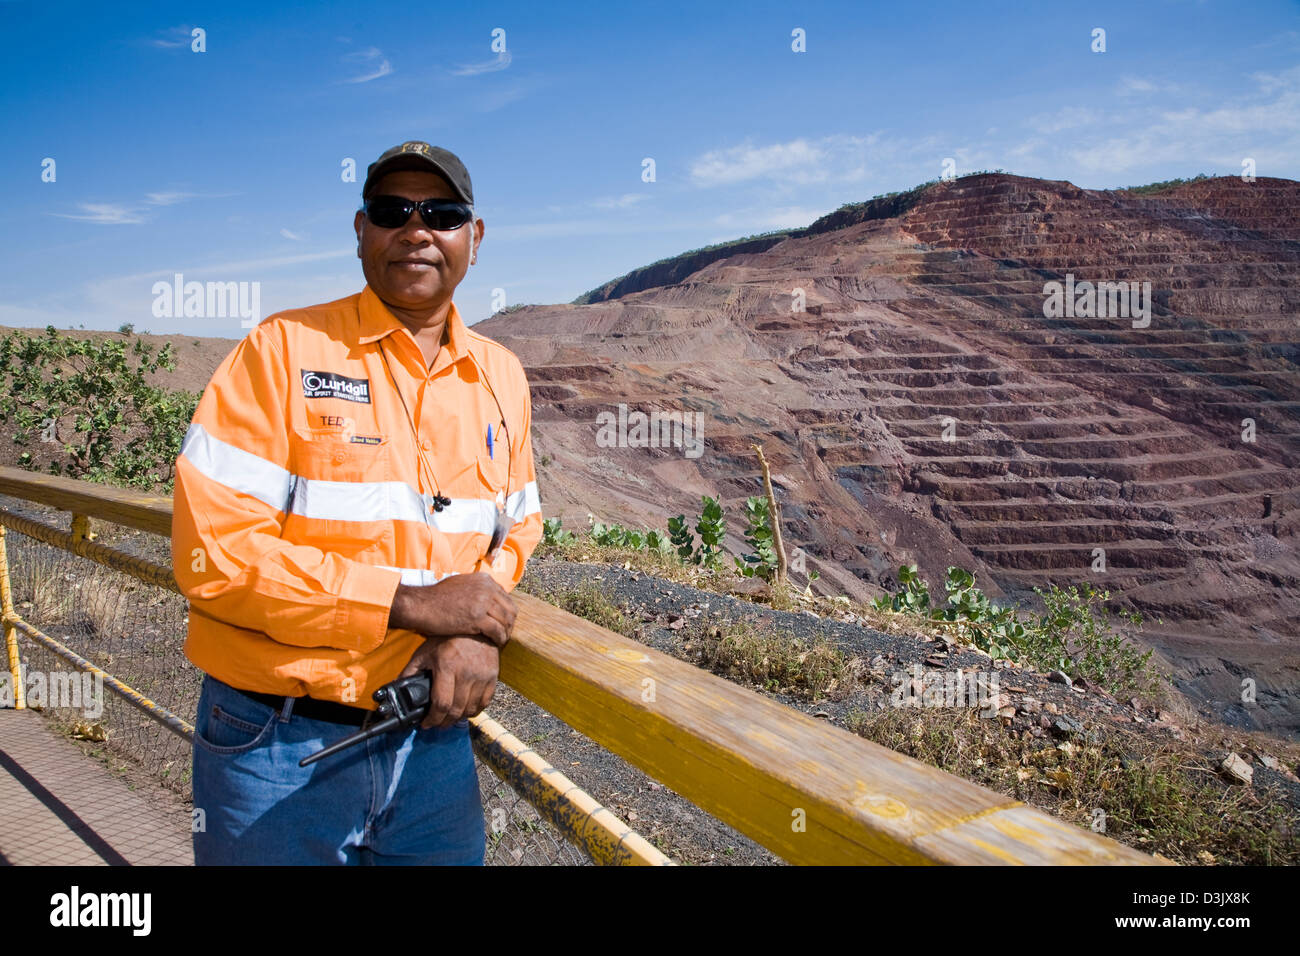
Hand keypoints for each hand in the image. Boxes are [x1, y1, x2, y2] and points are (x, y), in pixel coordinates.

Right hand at [389, 575, 516, 647]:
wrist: (420, 605)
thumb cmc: (436, 598)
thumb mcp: (461, 585)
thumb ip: (477, 590)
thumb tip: (488, 599)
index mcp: (484, 580)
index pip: (506, 597)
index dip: (507, 612)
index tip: (503, 623)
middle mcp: (486, 588)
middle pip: (510, 609)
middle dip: (510, 623)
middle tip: (505, 634)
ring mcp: (482, 602)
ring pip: (506, 620)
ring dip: (506, 632)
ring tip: (501, 641)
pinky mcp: (477, 617)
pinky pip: (497, 630)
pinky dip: (499, 639)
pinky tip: (496, 644)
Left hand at [399, 635, 498, 729]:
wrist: (475, 626)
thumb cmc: (446, 639)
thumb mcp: (425, 652)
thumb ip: (410, 671)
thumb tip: (395, 687)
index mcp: (446, 666)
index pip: (441, 703)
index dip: (432, 719)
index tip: (426, 723)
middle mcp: (466, 672)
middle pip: (456, 710)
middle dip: (444, 722)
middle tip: (436, 723)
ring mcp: (482, 675)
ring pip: (470, 709)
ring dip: (458, 718)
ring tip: (449, 717)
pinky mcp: (493, 676)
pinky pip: (485, 702)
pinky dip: (474, 710)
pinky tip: (465, 710)